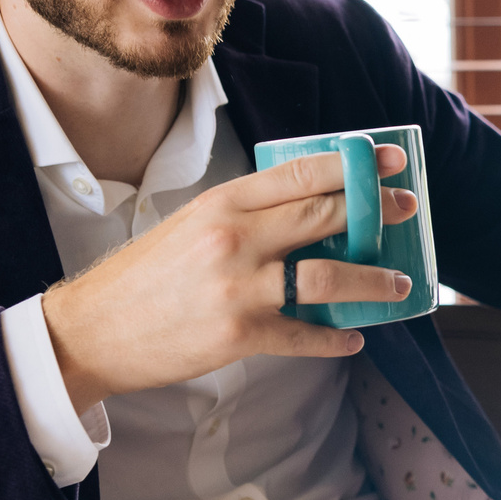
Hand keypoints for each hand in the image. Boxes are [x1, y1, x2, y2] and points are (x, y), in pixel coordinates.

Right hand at [41, 145, 419, 405]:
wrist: (92, 330)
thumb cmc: (143, 276)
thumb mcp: (190, 223)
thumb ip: (245, 214)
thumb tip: (309, 208)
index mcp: (223, 202)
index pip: (303, 173)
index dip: (355, 166)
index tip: (390, 161)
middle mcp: (235, 237)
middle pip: (325, 215)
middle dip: (377, 212)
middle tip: (408, 210)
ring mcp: (239, 286)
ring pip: (328, 275)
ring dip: (372, 280)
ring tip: (397, 285)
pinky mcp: (240, 333)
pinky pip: (305, 334)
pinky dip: (335, 338)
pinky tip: (353, 338)